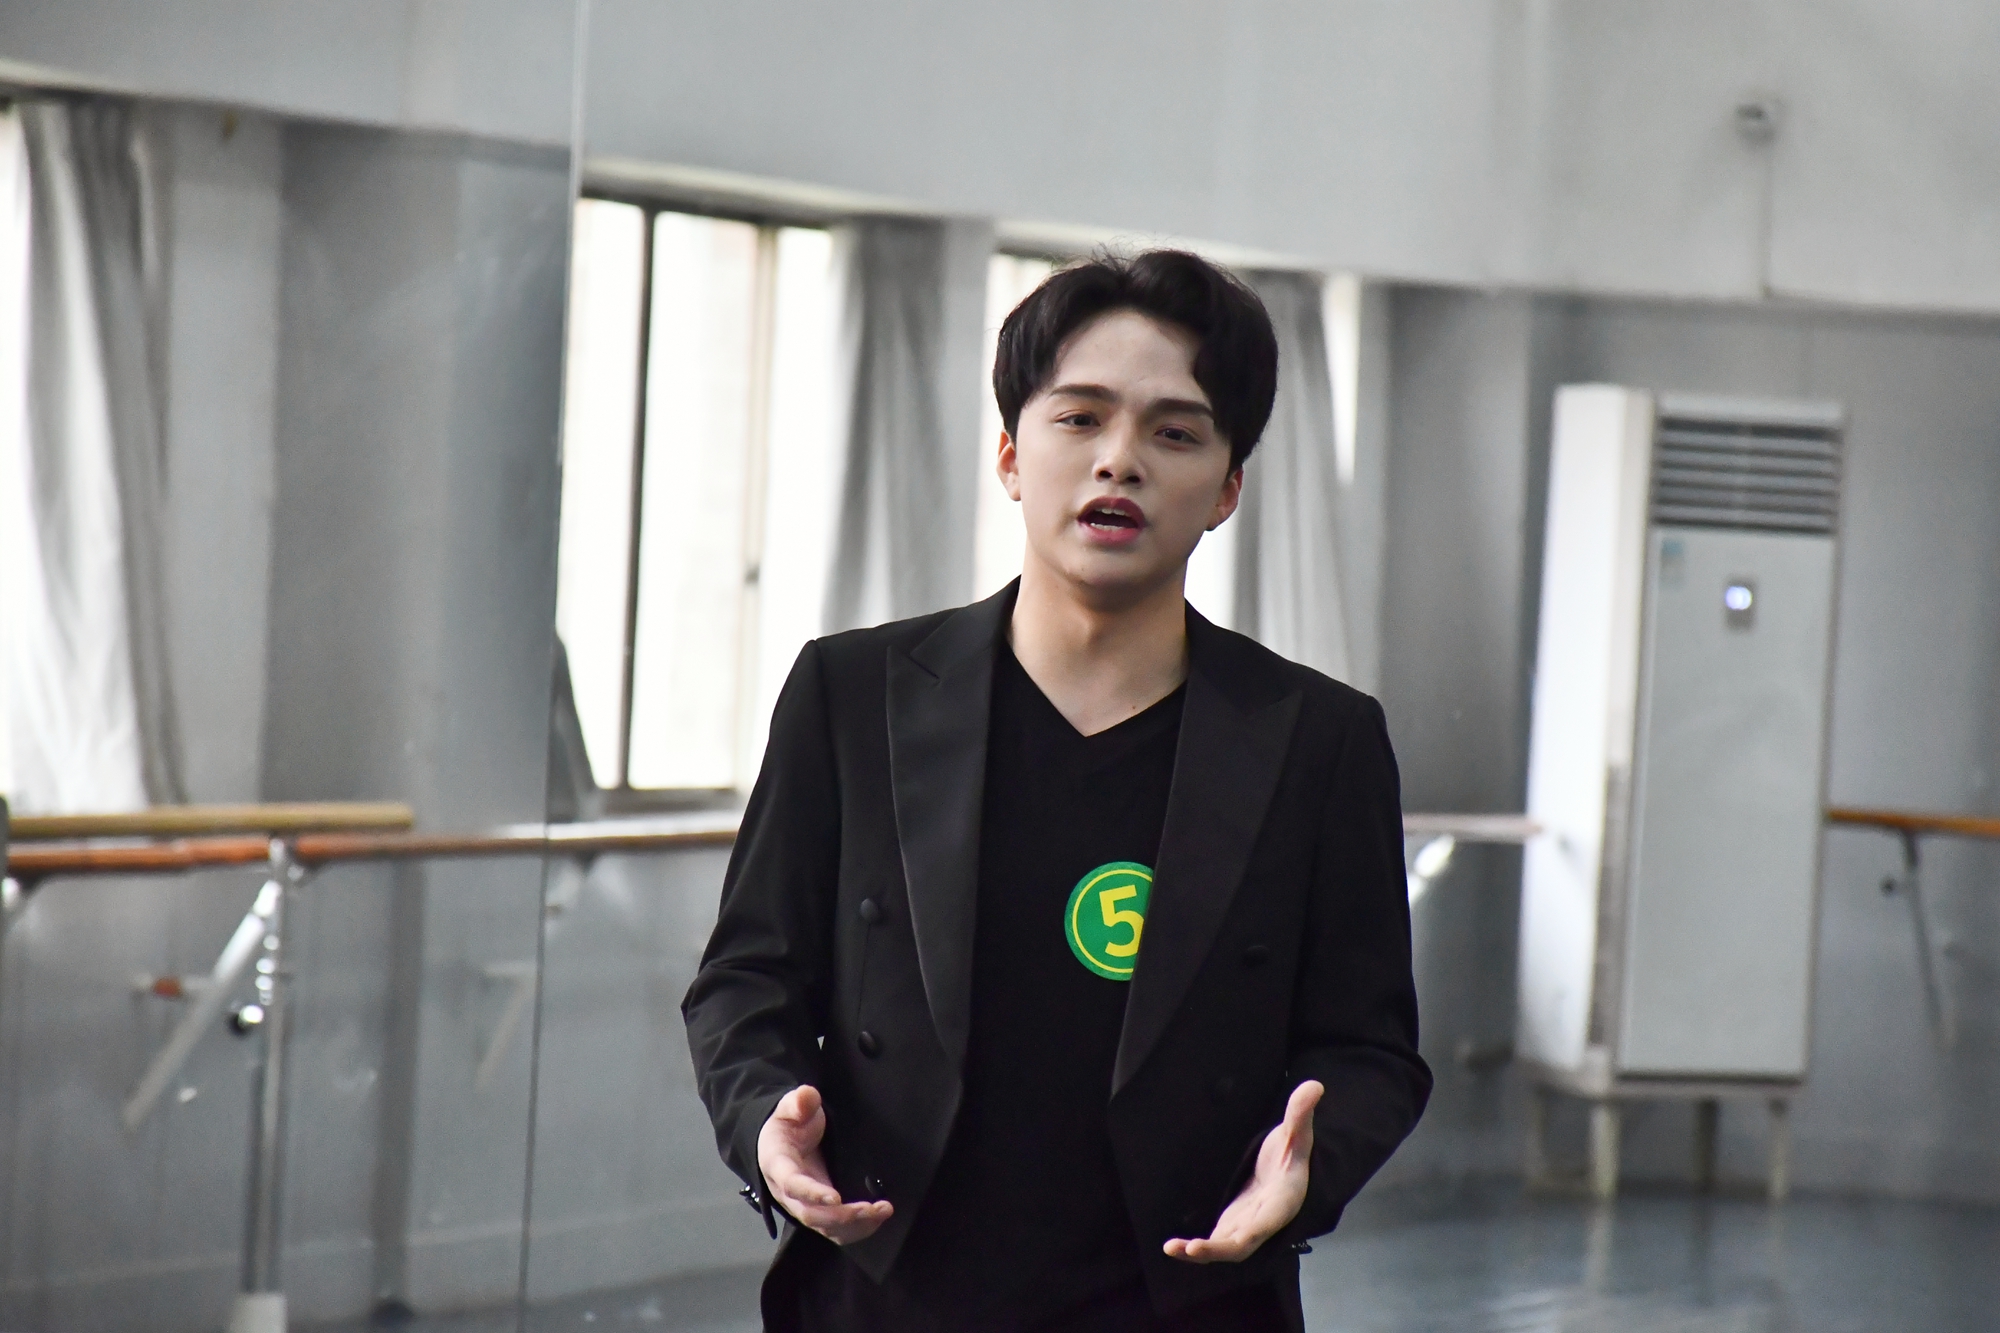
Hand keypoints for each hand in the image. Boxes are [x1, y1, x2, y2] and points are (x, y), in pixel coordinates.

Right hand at [756, 1085, 892, 1244]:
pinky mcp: (820, 1212)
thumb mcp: (790, 1107)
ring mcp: (804, 1206)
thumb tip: (806, 1096)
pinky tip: (877, 1218)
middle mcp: (788, 1194)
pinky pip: (836, 1231)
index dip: (812, 1193)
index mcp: (778, 1166)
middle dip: (841, 1215)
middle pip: (811, 1215)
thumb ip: (798, 1102)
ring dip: (855, 1225)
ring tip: (882, 1211)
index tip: (835, 1197)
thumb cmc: (789, 1124)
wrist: (783, 1142)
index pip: (792, 1184)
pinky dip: (858, 1229)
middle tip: (871, 1207)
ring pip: (825, 1228)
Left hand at [1163, 1079, 1322, 1263]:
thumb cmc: (1292, 1151)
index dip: (1244, 1236)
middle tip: (1188, 1250)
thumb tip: (1314, 1085)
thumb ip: (1300, 1113)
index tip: (1223, 1240)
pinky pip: (1216, 1240)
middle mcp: (1264, 1221)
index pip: (1264, 1224)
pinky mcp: (1233, 1223)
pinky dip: (1197, 1248)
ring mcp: (1247, 1225)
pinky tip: (1174, 1246)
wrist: (1286, 1166)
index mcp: (1281, 1202)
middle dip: (1215, 1251)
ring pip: (1224, 1247)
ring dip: (1200, 1252)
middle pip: (1240, 1246)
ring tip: (1170, 1247)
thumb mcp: (1297, 1132)